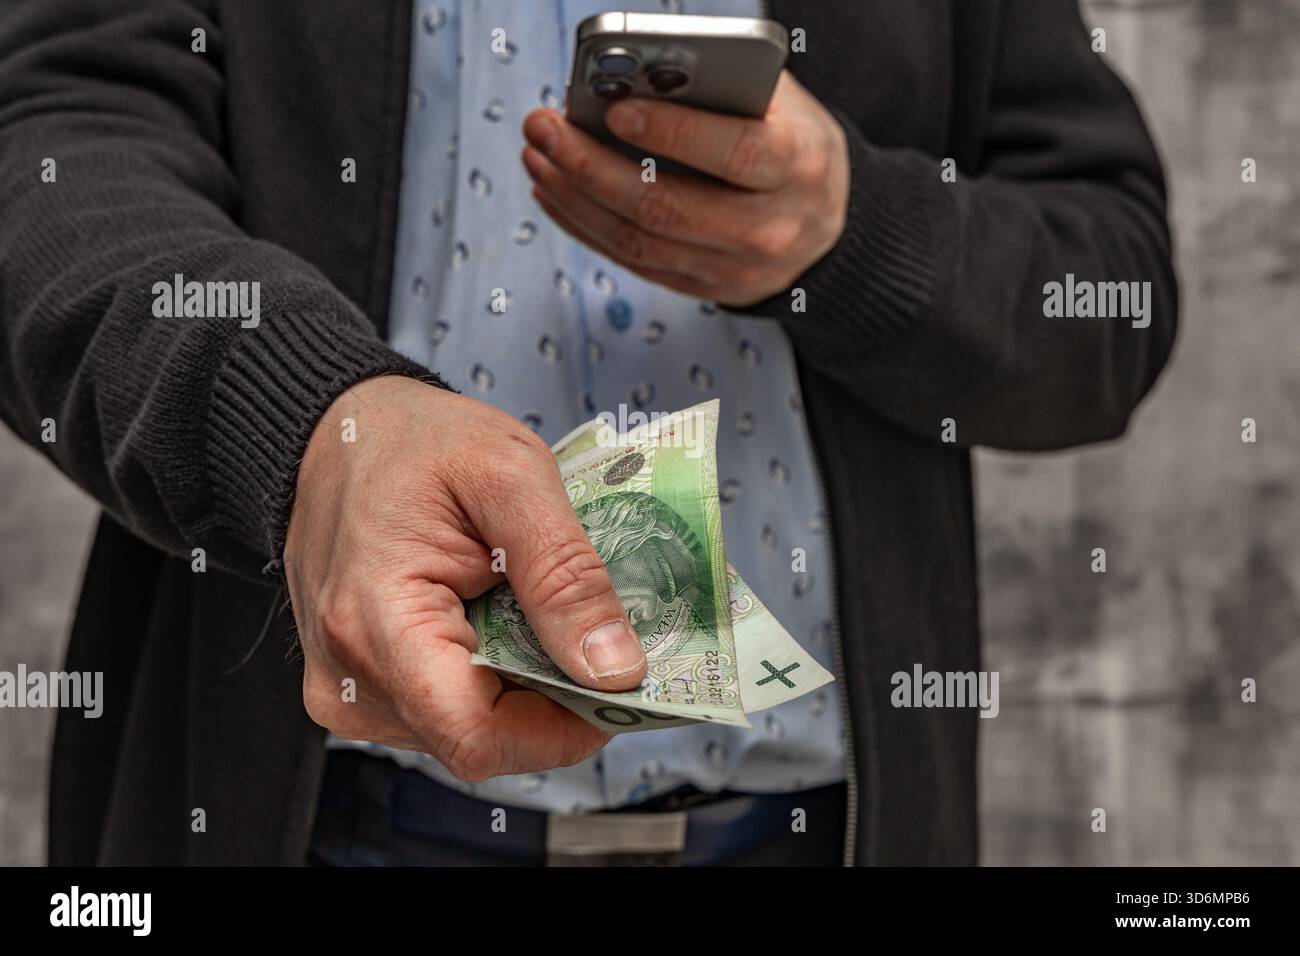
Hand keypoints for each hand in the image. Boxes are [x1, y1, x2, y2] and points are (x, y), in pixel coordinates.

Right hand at [284, 376, 646, 781]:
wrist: (340, 433)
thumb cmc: (414, 441)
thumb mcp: (512, 476)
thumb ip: (565, 574)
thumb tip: (615, 670)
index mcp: (375, 620)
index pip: (479, 735)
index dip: (563, 729)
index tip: (619, 683)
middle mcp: (349, 675)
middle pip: (482, 739)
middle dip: (554, 699)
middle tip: (594, 631)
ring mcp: (349, 689)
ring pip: (469, 731)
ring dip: (524, 686)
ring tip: (534, 610)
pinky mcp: (359, 689)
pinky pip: (446, 711)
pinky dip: (492, 677)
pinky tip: (500, 621)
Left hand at [521, 71, 849, 307]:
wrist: (827, 224)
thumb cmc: (790, 142)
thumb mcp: (779, 104)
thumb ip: (721, 89)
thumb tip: (631, 81)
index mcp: (798, 166)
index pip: (736, 154)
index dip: (674, 133)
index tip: (616, 107)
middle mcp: (769, 228)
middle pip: (667, 207)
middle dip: (593, 166)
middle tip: (545, 128)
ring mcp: (735, 269)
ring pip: (639, 241)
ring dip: (576, 198)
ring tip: (537, 155)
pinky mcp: (705, 288)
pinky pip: (634, 261)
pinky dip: (585, 226)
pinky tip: (555, 191)